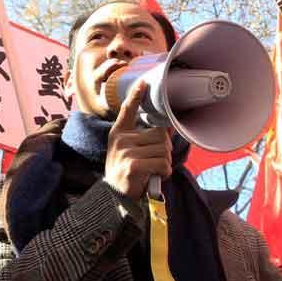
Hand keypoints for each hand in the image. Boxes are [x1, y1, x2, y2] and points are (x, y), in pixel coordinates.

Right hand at [104, 80, 172, 199]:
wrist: (114, 197)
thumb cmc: (127, 172)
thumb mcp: (130, 151)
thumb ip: (145, 138)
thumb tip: (167, 129)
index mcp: (119, 133)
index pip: (127, 110)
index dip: (136, 96)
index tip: (143, 82)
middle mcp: (121, 139)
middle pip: (159, 135)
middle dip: (164, 149)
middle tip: (156, 160)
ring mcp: (126, 151)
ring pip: (163, 150)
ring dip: (165, 162)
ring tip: (154, 170)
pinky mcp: (133, 165)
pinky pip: (162, 163)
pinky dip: (164, 172)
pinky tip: (156, 176)